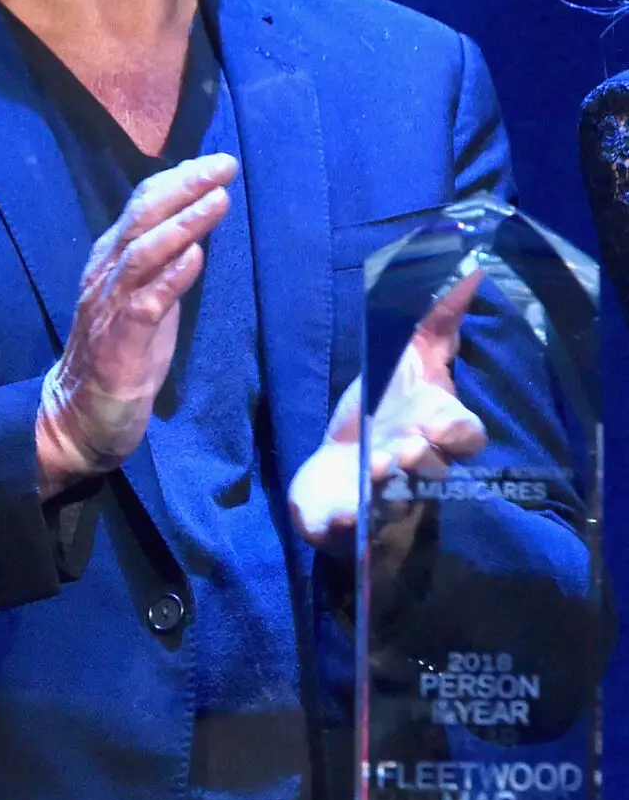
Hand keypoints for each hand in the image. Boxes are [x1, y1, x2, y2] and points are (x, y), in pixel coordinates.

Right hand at [36, 155, 238, 496]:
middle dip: (184, 187)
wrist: (79, 416)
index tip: (216, 160)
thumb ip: (163, 262)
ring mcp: (111, 308)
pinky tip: (196, 258)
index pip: (142, 207)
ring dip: (182, 225)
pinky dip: (171, 278)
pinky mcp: (120, 343)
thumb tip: (195, 219)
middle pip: (143, 219)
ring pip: (143, 254)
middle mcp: (107, 275)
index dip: (178, 179)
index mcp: (112, 261)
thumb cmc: (120, 355)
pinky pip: (146, 304)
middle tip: (224, 164)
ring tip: (218, 199)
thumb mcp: (146, 298)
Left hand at [288, 271, 487, 551]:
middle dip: (418, 461)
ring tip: (369, 472)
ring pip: (390, 504)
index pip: (463, 435)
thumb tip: (469, 266)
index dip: (453, 432)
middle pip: (429, 472)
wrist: (333, 466)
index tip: (434, 422)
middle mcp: (414, 472)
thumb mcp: (404, 358)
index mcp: (433, 432)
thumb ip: (436, 319)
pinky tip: (330, 516)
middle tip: (402, 449)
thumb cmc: (378, 411)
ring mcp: (378, 501)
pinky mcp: (339, 525)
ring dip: (380, 490)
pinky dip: (337, 524)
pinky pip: (342, 532)